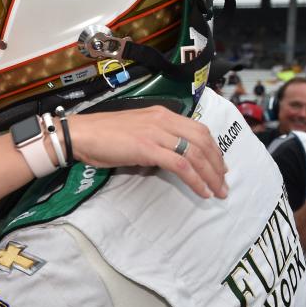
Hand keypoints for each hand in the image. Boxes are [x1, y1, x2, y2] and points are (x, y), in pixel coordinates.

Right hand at [69, 106, 227, 198]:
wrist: (82, 134)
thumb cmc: (103, 136)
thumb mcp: (137, 131)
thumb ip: (156, 139)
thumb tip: (170, 157)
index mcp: (162, 114)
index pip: (199, 129)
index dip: (214, 149)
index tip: (220, 166)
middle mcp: (163, 120)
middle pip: (203, 141)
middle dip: (217, 164)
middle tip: (224, 182)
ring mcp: (156, 133)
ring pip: (196, 154)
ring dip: (211, 175)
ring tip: (218, 192)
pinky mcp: (148, 148)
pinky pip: (181, 165)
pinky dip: (196, 180)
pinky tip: (202, 191)